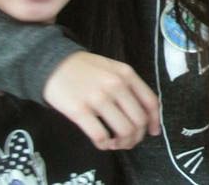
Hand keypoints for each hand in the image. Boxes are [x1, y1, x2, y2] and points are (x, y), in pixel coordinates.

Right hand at [43, 51, 160, 149]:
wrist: (53, 64)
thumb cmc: (85, 69)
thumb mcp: (113, 69)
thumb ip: (129, 86)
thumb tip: (145, 113)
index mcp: (127, 74)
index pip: (150, 102)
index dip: (155, 121)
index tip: (153, 132)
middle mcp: (116, 86)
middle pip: (139, 120)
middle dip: (137, 136)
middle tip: (130, 141)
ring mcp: (98, 98)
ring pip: (124, 130)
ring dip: (123, 143)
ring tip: (116, 143)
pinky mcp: (80, 111)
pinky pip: (100, 136)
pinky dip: (105, 144)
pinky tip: (103, 143)